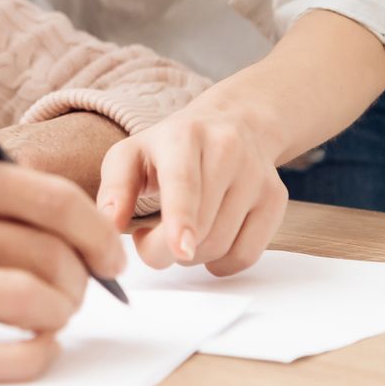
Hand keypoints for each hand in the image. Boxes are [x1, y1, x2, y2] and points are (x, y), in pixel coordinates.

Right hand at [0, 144, 125, 382]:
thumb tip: (73, 217)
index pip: (51, 200)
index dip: (97, 234)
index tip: (110, 257)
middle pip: (46, 255)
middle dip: (79, 282)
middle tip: (75, 292)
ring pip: (26, 303)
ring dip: (59, 316)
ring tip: (52, 318)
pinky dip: (26, 359)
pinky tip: (34, 349)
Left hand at [95, 102, 287, 276]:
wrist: (232, 124)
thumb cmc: (170, 149)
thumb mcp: (131, 155)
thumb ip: (115, 188)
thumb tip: (109, 224)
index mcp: (184, 135)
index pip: (185, 181)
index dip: (181, 217)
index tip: (180, 248)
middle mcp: (227, 149)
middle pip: (202, 225)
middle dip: (167, 250)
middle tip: (150, 241)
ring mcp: (256, 174)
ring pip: (222, 244)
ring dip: (192, 255)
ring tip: (179, 232)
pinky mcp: (275, 198)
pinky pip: (247, 254)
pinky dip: (221, 261)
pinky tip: (209, 238)